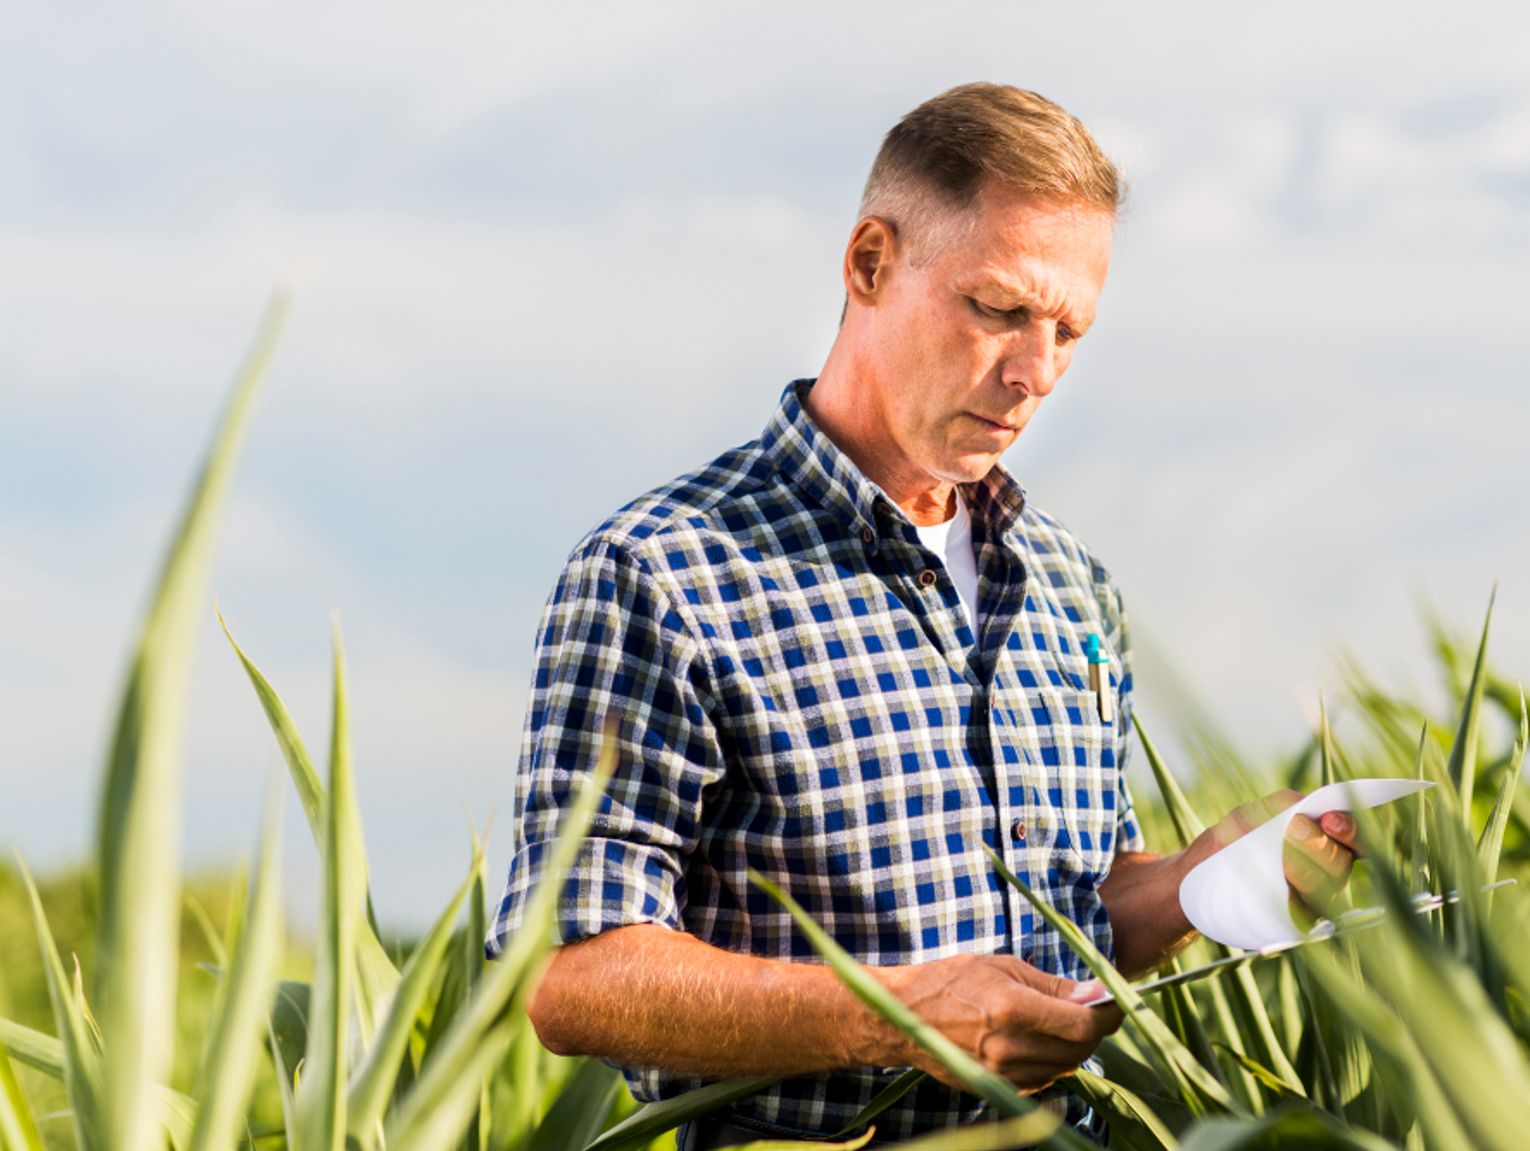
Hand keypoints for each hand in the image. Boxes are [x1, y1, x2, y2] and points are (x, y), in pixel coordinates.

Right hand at [880, 953, 1122, 1093]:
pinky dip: (1052, 1060)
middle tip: (1091, 1005)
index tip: (1115, 999)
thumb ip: (1053, 985)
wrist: (904, 1016)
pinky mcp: (997, 1088)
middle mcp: (1009, 1047)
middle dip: (1094, 1027)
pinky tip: (1040, 1040)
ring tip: (1061, 1019)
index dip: (1108, 1012)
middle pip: (1080, 1048)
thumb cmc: (952, 981)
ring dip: (1074, 1045)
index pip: (1083, 1023)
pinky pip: (1044, 1080)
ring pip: (1066, 1067)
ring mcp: (1002, 1073)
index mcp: (1011, 1009)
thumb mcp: (1003, 967)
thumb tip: (1098, 992)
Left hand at [1201, 790, 1362, 920]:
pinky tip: (1279, 885)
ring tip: (1282, 855)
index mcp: (1322, 845)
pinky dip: (1294, 899)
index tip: (1331, 820)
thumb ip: (1277, 807)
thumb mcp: (1246, 817)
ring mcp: (1311, 902)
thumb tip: (1302, 805)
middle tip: (1295, 830)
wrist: (1197, 879)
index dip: (1350, 830)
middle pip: (1340, 863)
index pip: (1354, 840)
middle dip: (1320, 845)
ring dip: (1305, 869)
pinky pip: (1304, 914)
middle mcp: (1324, 875)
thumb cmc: (1228, 842)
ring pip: (1324, 889)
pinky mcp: (1294, 924)